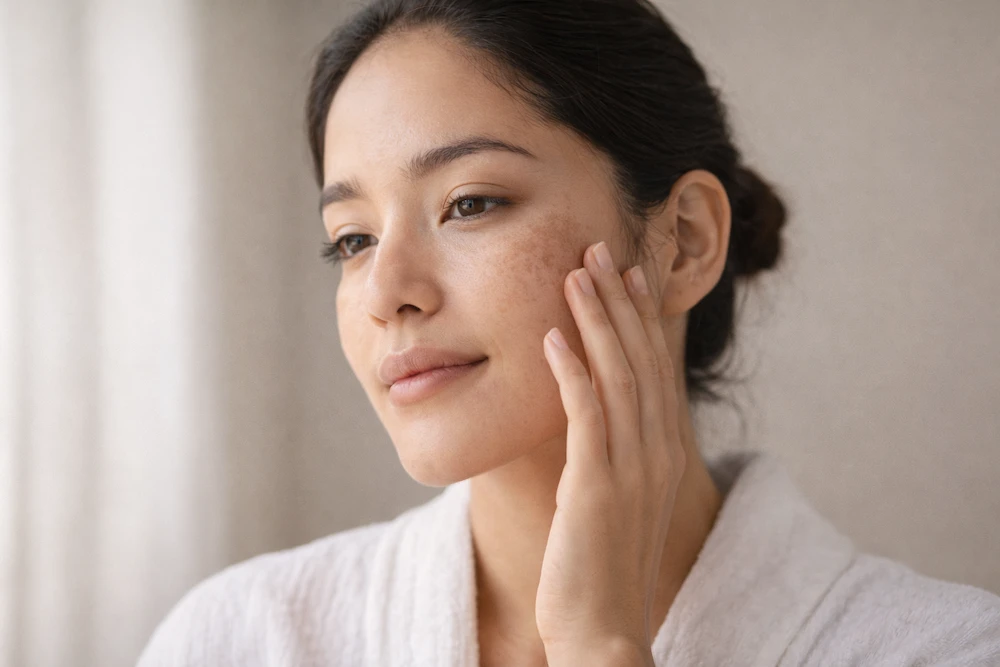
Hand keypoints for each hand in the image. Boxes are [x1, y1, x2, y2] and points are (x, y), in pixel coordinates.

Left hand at [535, 240, 685, 659]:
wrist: (604, 630)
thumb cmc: (601, 566)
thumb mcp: (616, 498)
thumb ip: (614, 454)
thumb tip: (595, 418)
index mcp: (663, 453)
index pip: (656, 367)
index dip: (642, 316)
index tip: (628, 273)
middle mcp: (656, 453)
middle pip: (642, 358)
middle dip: (621, 300)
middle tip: (601, 250)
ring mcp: (630, 469)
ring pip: (619, 375)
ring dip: (597, 319)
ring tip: (577, 272)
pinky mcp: (596, 487)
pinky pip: (587, 415)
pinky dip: (572, 371)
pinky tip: (552, 336)